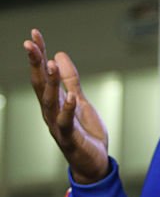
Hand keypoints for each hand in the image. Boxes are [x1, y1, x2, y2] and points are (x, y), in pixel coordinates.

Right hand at [23, 29, 110, 183]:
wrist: (92, 162)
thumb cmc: (84, 132)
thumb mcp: (80, 100)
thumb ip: (71, 80)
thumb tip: (59, 55)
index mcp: (53, 101)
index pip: (42, 74)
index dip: (38, 54)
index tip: (34, 34)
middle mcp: (50, 111)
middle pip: (39, 85)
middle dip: (35, 64)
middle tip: (30, 43)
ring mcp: (57, 125)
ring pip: (49, 102)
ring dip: (49, 83)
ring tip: (49, 63)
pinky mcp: (69, 138)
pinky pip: (66, 123)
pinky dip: (68, 110)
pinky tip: (72, 97)